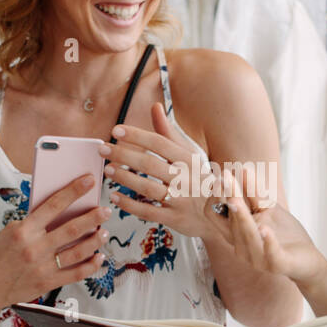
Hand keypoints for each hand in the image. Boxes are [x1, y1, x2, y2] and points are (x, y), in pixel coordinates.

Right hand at [0, 174, 109, 314]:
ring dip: (95, 240)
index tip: (88, 181)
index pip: (53, 204)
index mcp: (23, 230)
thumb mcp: (9, 233)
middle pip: (72, 228)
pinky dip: (91, 265)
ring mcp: (43, 266)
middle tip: (106, 210)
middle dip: (93, 217)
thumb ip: (34, 223)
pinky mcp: (47, 283)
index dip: (74, 191)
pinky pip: (76, 273)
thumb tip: (60, 213)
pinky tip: (99, 258)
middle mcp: (35, 247)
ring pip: (79, 250)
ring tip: (104, 232)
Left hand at [102, 102, 261, 241]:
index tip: (116, 130)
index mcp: (189, 160)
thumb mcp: (189, 154)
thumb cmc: (199, 179)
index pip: (160, 143)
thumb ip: (168, 132)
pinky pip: (149, 212)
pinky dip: (130, 205)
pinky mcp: (176, 220)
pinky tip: (115, 197)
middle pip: (150, 164)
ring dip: (125, 178)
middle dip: (124, 155)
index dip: (137, 135)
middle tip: (103, 149)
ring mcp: (181, 200)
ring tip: (108, 170)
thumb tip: (155, 106)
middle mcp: (186, 179)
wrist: (223, 216)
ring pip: (148, 188)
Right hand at [209, 177, 326, 285]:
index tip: (223, 176)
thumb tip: (242, 168)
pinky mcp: (276, 264)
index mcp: (235, 232)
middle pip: (229, 221)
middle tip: (225, 177)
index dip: (215, 196)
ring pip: (246, 235)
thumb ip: (253, 193)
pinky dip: (267, 240)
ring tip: (236, 200)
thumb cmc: (284, 233)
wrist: (307, 260)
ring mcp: (257, 258)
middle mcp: (240, 247)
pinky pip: (269, 252)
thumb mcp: (267, 209)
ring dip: (241, 218)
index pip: (213, 213)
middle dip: (229, 199)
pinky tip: (265, 228)